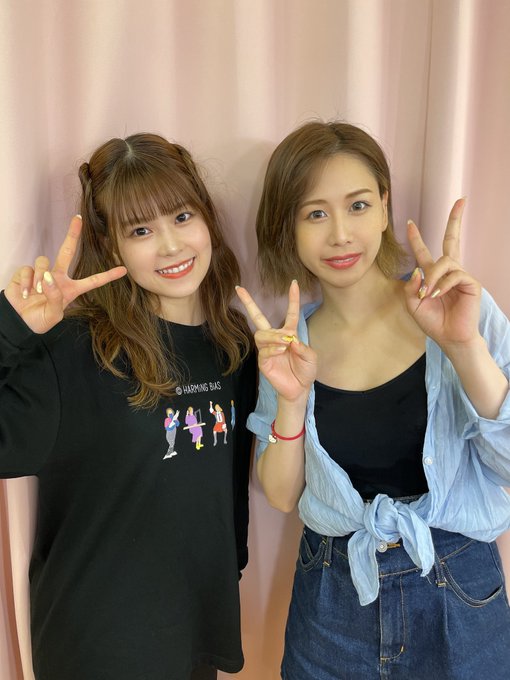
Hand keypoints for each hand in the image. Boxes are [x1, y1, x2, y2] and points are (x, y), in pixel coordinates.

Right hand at [5, 215, 126, 333]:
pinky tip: (25, 293)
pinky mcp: (26, 272)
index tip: (123, 270)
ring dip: (41, 277)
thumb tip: (48, 277)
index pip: (93, 281)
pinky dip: (27, 282)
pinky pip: (28, 269)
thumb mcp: (53, 315)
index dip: (107, 276)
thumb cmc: (39, 319)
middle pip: (67, 251)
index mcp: (71, 289)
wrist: (19, 321)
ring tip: (37, 292)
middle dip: (72, 235)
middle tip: (78, 220)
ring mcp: (42, 273)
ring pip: (44, 262)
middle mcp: (58, 277)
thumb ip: (55, 298)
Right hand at [236, 280, 316, 401]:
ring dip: (273, 335)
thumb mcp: (311, 357)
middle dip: (248, 303)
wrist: (299, 389)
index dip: (292, 299)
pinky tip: (281, 350)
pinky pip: (263, 350)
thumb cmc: (305, 371)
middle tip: (240, 290)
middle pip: (258, 317)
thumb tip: (290, 340)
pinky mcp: (263, 361)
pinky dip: (272, 348)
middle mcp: (276, 338)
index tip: (293, 283)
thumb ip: (303, 347)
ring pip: (261, 334)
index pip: (291, 313)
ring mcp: (267, 349)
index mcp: (289, 334)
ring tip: (284, 342)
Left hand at [404, 198, 481, 349]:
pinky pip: (454, 275)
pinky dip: (442, 285)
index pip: (424, 251)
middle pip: (452, 239)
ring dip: (433, 277)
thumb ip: (410, 287)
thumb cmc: (433, 321)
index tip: (408, 224)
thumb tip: (417, 269)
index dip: (416, 238)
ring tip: (428, 295)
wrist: (449, 337)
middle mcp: (448, 271)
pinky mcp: (471, 283)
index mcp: (433, 275)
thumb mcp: (412, 304)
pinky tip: (437, 296)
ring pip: (445, 261)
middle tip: (461, 201)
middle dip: (456, 219)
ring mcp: (460, 275)